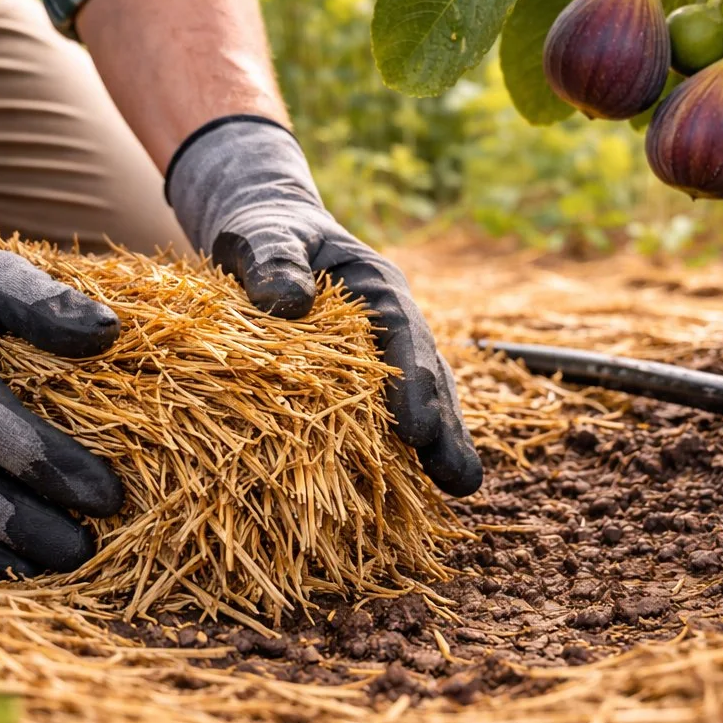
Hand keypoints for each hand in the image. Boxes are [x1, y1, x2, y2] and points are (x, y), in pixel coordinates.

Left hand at [166, 117, 483, 496]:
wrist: (265, 236)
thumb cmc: (263, 234)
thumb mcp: (261, 236)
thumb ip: (273, 260)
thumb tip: (287, 302)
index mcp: (377, 286)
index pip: (405, 336)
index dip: (414, 384)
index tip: (416, 430)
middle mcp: (392, 323)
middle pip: (427, 374)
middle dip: (443, 425)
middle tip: (460, 478)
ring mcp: (382, 354)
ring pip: (419, 398)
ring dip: (436, 442)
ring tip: (457, 488)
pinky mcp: (360, 380)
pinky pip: (385, 414)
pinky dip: (397, 447)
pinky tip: (406, 488)